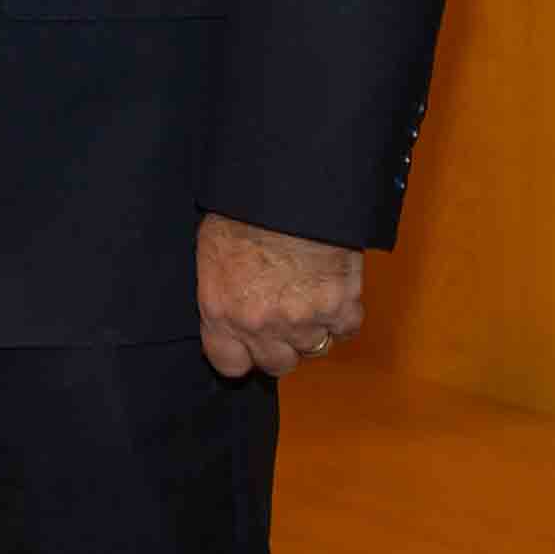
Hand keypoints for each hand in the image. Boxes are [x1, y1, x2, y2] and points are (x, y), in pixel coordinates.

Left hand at [196, 212, 363, 378]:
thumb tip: (228, 310)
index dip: (239, 354)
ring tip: (304, 295)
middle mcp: (261, 325)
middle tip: (278, 316)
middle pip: (276, 364)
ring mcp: (304, 321)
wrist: (287, 189)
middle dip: (278, 345)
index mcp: (221, 310)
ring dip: (310, 330)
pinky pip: (344, 330)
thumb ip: (220, 292)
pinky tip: (330, 290)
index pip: (228, 363)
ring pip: (312, 350)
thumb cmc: (241, 208)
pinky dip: (341, 316)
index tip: (244, 343)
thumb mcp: (210, 250)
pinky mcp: (341, 309)